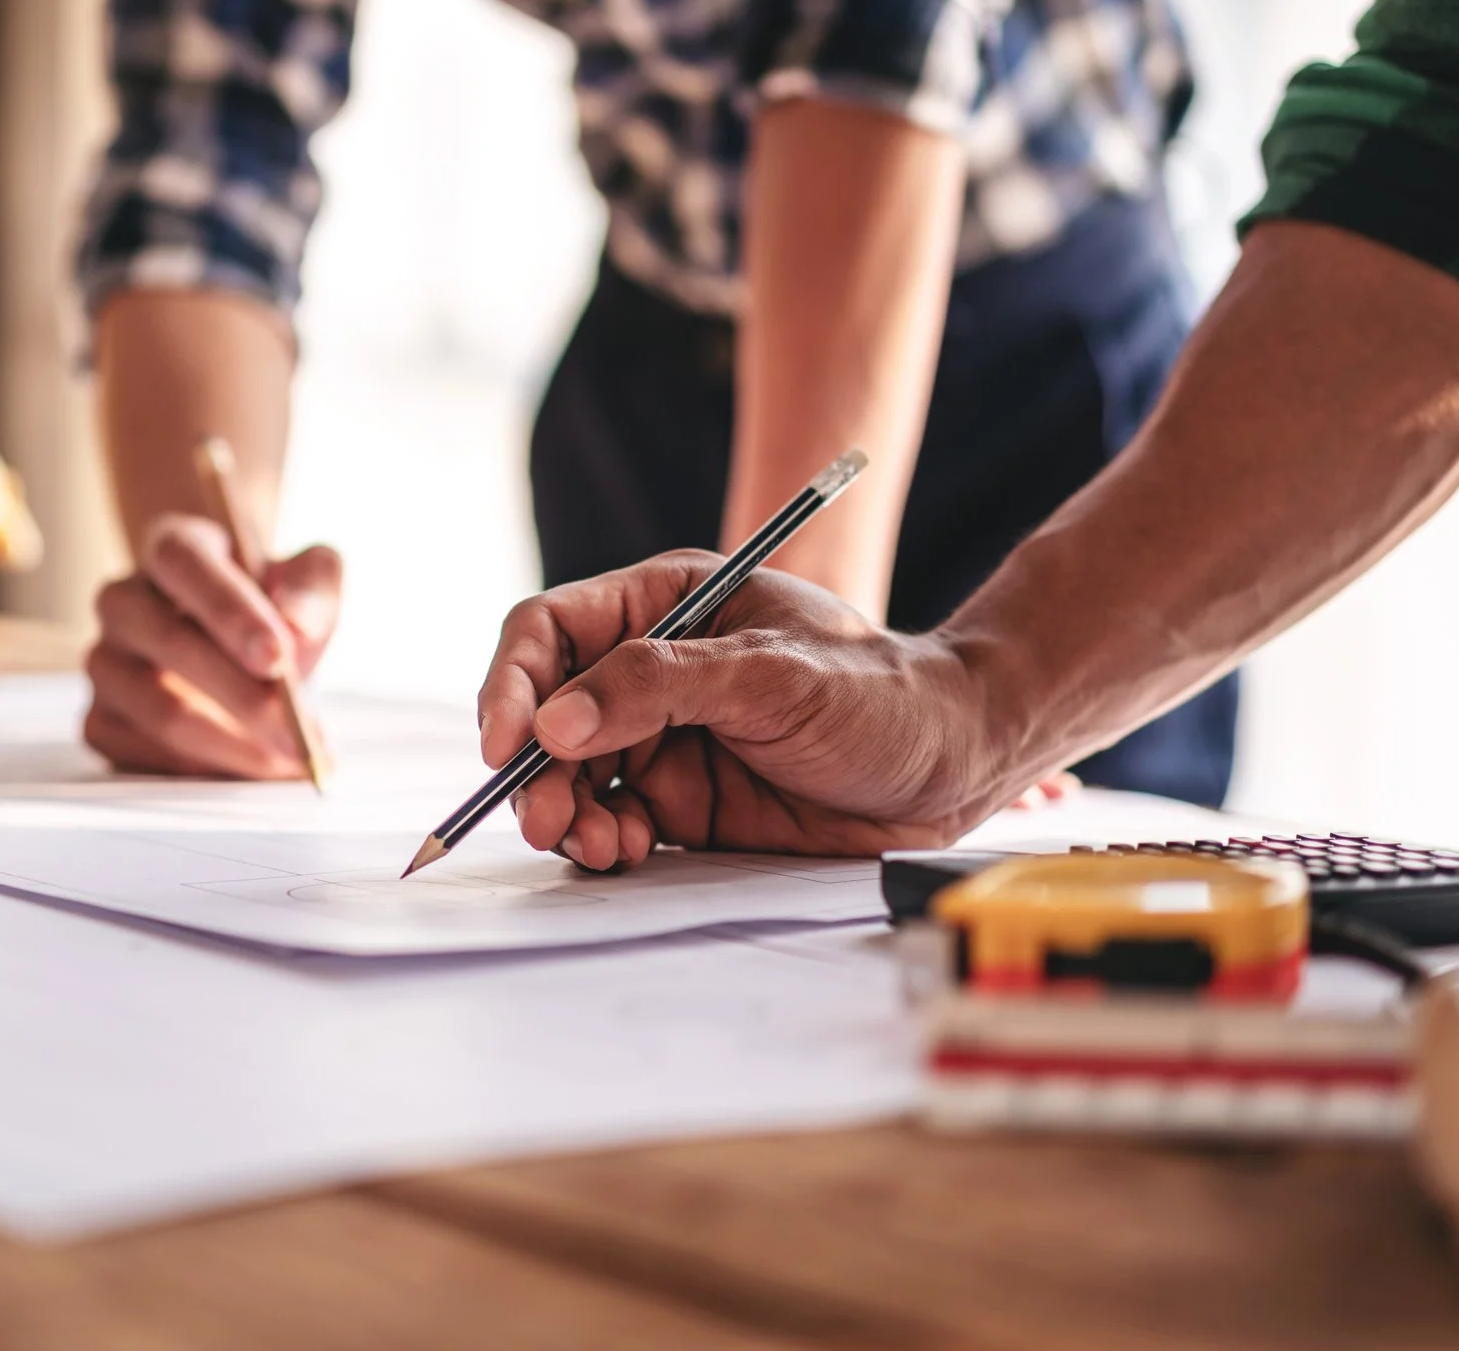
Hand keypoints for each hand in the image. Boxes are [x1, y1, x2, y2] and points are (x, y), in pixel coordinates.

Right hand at [84, 513, 340, 777]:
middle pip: (170, 642)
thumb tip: (298, 628)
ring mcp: (105, 662)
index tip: (278, 657)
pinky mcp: (101, 718)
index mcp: (172, 548)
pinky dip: (203, 772)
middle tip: (299, 732)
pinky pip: (142, 755)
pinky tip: (249, 769)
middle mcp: (124, 601)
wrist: (242, 649)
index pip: (183, 564)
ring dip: (233, 745)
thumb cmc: (273, 607)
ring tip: (290, 759)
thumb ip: (312, 588)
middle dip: (243, 695)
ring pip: (159, 710)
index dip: (228, 610)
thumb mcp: (309, 578)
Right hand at [476, 551, 1038, 866]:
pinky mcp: (681, 804)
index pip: (551, 632)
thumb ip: (660, 687)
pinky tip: (620, 852)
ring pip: (569, 778)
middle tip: (545, 818)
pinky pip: (609, 823)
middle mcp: (649, 670)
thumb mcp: (772, 675)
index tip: (507, 742)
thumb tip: (555, 725)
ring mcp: (662, 739)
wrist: (951, 765)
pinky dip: (599, 842)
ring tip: (593, 843)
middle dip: (533, 769)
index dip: (514, 683)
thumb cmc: (879, 693)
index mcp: (665, 605)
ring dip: (563, 813)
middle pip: (546, 715)